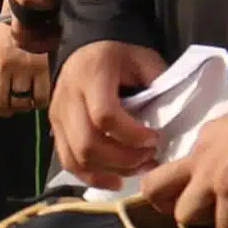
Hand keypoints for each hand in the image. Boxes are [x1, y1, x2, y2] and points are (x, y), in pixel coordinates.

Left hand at [0, 18, 51, 119]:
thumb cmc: (11, 32)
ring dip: (22, 106)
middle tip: (10, 108)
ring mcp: (23, 68)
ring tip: (26, 100)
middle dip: (4, 110)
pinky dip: (39, 103)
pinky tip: (38, 98)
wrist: (34, 14)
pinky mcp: (42, 69)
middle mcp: (2, 65)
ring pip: (19, 103)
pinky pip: (40, 99)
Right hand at [50, 39, 165, 183]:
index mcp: (91, 75)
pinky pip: (69, 162)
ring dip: (110, 171)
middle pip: (87, 143)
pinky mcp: (56, 130)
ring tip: (136, 169)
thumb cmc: (120, 55)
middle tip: (148, 158)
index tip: (155, 139)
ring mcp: (57, 116)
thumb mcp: (144, 59)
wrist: (86, 48)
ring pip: (76, 158)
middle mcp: (68, 97)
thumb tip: (172, 119)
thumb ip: (158, 84)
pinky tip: (116, 180)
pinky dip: (92, 177)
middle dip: (123, 159)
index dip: (132, 135)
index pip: (105, 115)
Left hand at [134, 105, 227, 227]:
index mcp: (205, 137)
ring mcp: (211, 179)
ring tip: (225, 224)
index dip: (188, 179)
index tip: (201, 189)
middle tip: (191, 212)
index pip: (183, 161)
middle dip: (165, 203)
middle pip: (155, 186)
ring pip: (184, 214)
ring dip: (204, 223)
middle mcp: (198, 158)